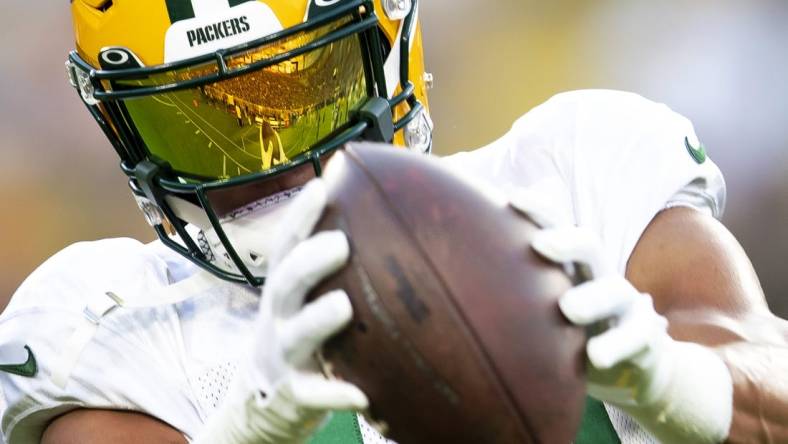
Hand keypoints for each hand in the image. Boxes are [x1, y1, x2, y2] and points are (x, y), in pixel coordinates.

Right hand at [197, 179, 366, 443]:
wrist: (263, 402)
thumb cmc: (302, 334)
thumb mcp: (305, 300)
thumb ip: (334, 268)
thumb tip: (398, 224)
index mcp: (284, 288)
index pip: (287, 245)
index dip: (299, 216)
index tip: (322, 186)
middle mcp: (279, 316)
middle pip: (286, 283)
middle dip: (308, 262)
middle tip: (340, 243)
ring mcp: (283, 356)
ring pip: (296, 337)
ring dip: (316, 320)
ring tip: (343, 306)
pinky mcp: (294, 395)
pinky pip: (312, 396)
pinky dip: (333, 395)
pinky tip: (360, 396)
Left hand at [509, 190, 731, 442]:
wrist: (634, 361)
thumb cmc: (575, 321)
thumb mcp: (548, 290)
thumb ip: (519, 262)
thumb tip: (486, 212)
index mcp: (573, 259)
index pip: (558, 225)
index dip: (539, 209)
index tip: (511, 197)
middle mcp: (599, 273)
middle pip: (589, 247)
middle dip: (567, 241)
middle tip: (541, 244)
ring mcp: (624, 303)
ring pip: (615, 291)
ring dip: (593, 298)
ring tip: (568, 308)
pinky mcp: (644, 335)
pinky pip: (636, 336)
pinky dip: (617, 345)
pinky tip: (595, 356)